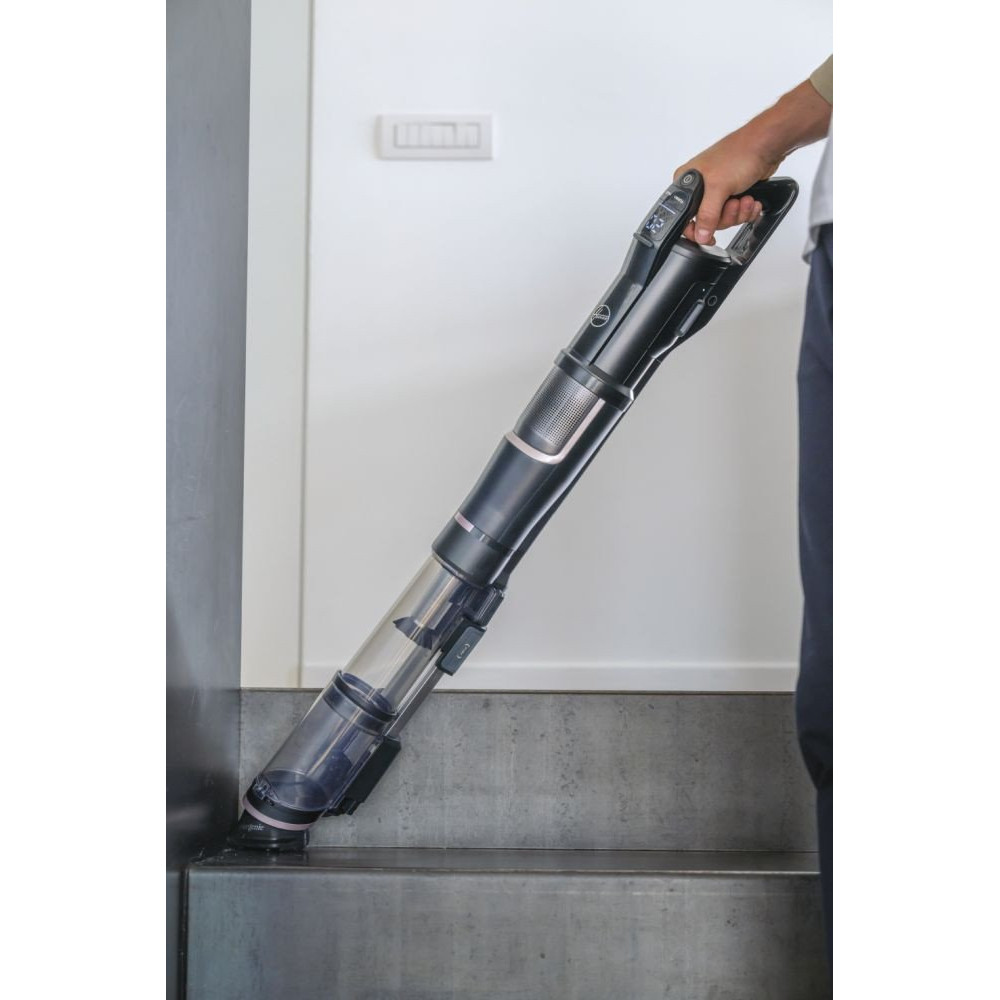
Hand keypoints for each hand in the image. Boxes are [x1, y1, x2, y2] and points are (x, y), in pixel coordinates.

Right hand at [674, 78, 832, 244]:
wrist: (766, 146)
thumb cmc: (739, 154)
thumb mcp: (718, 188)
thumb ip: (707, 215)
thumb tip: (700, 235)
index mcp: (688, 183)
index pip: (684, 216)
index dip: (695, 229)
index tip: (708, 235)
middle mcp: (701, 187)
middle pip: (707, 221)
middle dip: (726, 216)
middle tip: (733, 204)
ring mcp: (717, 190)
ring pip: (724, 218)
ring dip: (738, 213)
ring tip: (745, 199)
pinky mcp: (733, 192)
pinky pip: (736, 213)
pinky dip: (746, 210)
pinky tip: (750, 200)